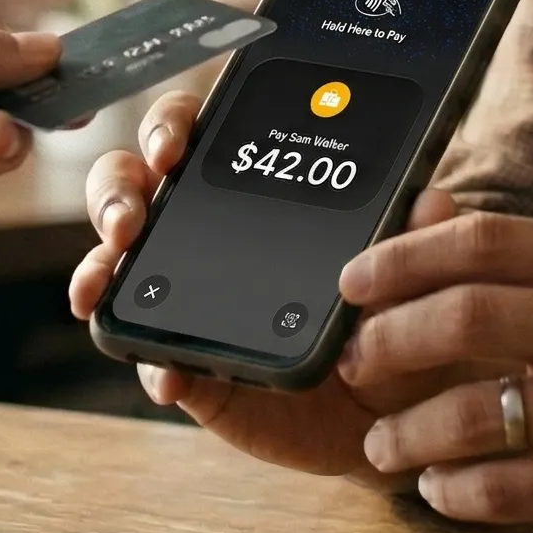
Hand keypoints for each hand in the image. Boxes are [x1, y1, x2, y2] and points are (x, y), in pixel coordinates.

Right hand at [67, 91, 483, 480]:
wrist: (397, 407)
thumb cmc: (399, 315)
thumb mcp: (417, 273)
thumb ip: (419, 233)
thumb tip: (433, 201)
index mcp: (254, 190)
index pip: (196, 132)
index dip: (170, 125)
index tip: (174, 145)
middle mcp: (204, 233)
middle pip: (132, 185)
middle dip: (115, 191)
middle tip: (131, 217)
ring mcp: (184, 298)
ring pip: (115, 263)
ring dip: (99, 264)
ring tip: (104, 283)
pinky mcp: (189, 365)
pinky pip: (149, 358)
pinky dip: (148, 362)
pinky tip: (166, 375)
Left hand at [338, 212, 532, 532]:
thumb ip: (523, 254)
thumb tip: (424, 211)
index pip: (484, 242)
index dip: (402, 258)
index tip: (353, 281)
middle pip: (466, 317)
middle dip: (388, 341)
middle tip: (354, 361)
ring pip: (474, 414)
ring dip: (405, 431)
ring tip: (381, 442)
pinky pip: (505, 488)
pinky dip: (453, 490)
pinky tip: (438, 486)